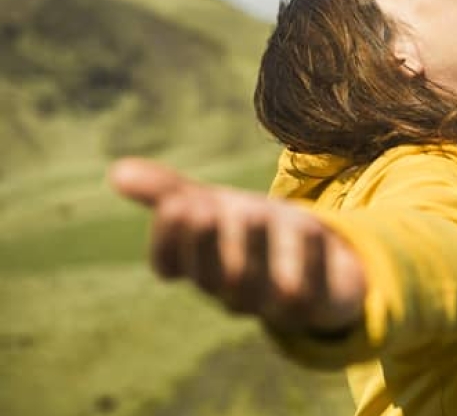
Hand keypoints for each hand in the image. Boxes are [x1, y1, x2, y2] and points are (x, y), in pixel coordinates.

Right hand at [108, 158, 365, 333]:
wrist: (321, 259)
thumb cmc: (253, 232)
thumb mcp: (213, 206)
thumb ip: (168, 192)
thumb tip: (116, 171)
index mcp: (200, 267)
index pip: (169, 264)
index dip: (168, 238)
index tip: (176, 203)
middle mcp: (231, 290)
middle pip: (211, 277)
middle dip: (205, 242)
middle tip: (202, 205)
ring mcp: (272, 302)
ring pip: (257, 287)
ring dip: (253, 248)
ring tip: (251, 209)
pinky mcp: (316, 303)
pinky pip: (309, 292)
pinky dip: (308, 259)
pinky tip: (310, 225)